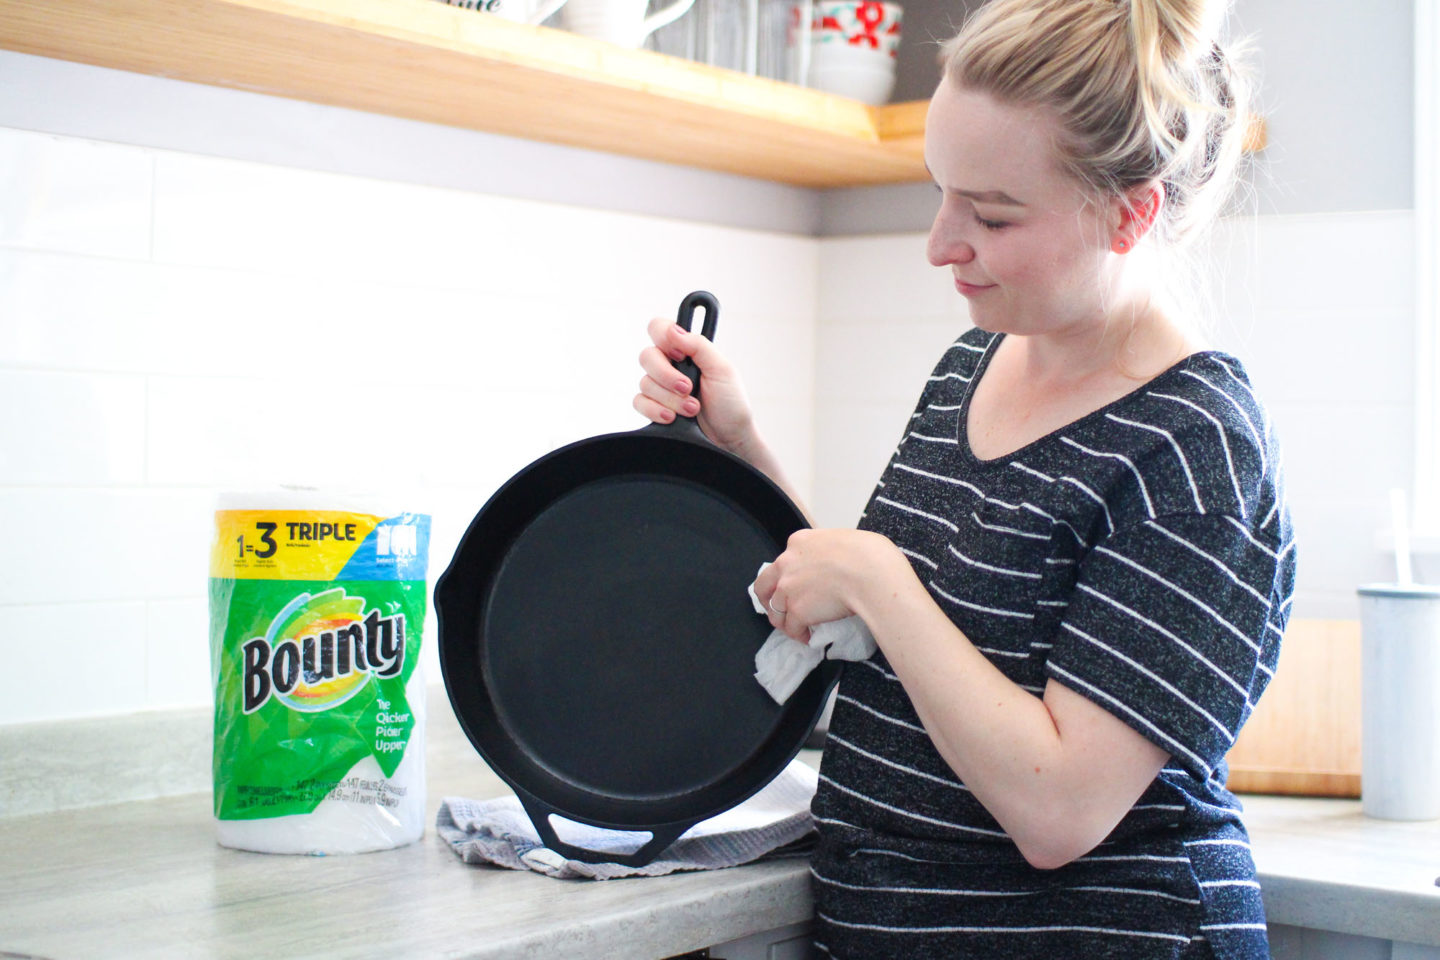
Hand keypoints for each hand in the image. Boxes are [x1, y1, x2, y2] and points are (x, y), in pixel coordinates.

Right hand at [633, 315, 756, 455]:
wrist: (729, 441)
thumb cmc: (731, 405)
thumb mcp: (722, 370)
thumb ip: (699, 346)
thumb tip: (674, 330)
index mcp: (688, 350)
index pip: (660, 328)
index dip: (664, 337)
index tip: (681, 355)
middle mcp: (671, 365)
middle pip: (647, 356)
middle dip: (667, 376)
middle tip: (688, 388)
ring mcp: (661, 387)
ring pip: (644, 382)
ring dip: (670, 399)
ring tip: (692, 409)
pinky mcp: (654, 408)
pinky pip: (639, 402)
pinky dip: (655, 410)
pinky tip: (672, 418)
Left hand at [752, 529, 907, 641]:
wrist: (870, 573)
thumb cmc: (868, 553)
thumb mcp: (842, 540)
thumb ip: (828, 551)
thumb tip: (837, 562)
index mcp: (799, 542)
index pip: (784, 561)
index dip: (788, 575)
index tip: (797, 585)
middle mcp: (786, 564)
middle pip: (764, 585)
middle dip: (768, 599)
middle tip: (779, 609)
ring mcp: (788, 588)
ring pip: (775, 611)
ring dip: (784, 621)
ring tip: (795, 628)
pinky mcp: (797, 611)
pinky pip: (791, 628)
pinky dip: (799, 635)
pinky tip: (808, 637)